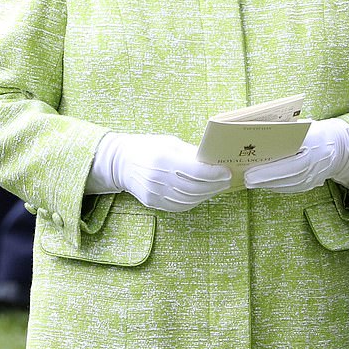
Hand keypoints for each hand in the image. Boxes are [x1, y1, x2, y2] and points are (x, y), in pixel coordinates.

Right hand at [89, 132, 231, 211]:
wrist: (120, 162)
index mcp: (163, 159)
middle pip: (194, 188)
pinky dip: (194, 201)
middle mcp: (158, 179)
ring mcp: (155, 193)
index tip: (226, 171)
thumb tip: (213, 161)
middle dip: (214, 185)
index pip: (195, 171)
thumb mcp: (170, 143)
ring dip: (207, 194)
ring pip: (189, 199)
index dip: (214, 173)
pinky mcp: (153, 202)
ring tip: (218, 186)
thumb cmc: (148, 148)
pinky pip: (179, 206)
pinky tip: (203, 194)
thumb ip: (191, 153)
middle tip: (227, 179)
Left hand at [244, 118, 348, 192]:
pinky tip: (263, 182)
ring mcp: (314, 178)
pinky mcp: (310, 185)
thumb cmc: (315, 132)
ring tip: (250, 181)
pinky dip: (276, 185)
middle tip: (246, 178)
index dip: (270, 171)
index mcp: (314, 147)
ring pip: (288, 185)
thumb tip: (258, 134)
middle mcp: (315, 165)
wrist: (338, 146)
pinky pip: (291, 188)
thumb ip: (284, 131)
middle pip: (287, 176)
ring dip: (268, 183)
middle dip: (264, 178)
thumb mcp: (301, 127)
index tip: (251, 172)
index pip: (290, 163)